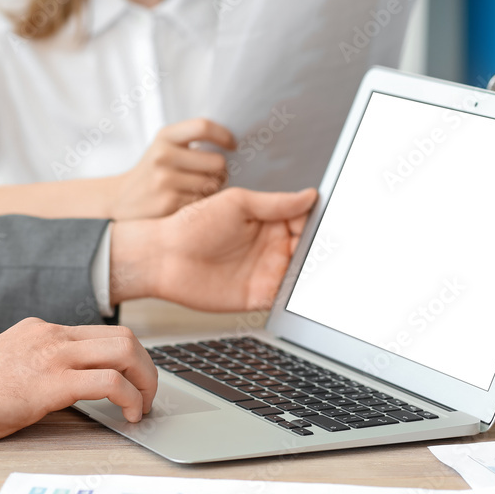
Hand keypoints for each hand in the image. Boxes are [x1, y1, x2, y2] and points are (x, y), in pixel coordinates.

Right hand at [0, 318, 156, 444]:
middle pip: (125, 338)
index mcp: (44, 330)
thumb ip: (44, 365)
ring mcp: (53, 355)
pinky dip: (130, 399)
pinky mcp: (51, 383)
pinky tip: (128, 416)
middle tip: (148, 396)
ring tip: (142, 407)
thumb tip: (77, 383)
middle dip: (147, 369)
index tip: (136, 382)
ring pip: (124, 352)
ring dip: (145, 382)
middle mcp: (52, 335)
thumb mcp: (14, 364)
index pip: (104, 333)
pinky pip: (110, 383)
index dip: (130, 359)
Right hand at [106, 118, 235, 219]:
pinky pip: (203, 202)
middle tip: (215, 175)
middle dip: (222, 170)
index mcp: (165, 136)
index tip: (233, 146)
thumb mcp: (164, 147)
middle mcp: (163, 155)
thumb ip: (191, 141)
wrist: (121, 199)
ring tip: (201, 188)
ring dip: (214, 188)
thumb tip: (231, 143)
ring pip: (213, 184)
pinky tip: (191, 201)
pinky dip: (202, 203)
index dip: (224, 135)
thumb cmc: (153, 171)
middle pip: (217, 161)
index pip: (203, 127)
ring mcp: (164, 180)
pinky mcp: (168, 203)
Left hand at [110, 187, 317, 310]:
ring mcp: (265, 272)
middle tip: (331, 248)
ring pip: (301, 274)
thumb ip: (275, 203)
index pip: (304, 220)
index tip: (329, 222)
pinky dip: (299, 295)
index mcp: (267, 221)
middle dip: (321, 249)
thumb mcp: (237, 203)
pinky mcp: (257, 296)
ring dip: (314, 272)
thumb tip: (310, 195)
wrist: (164, 257)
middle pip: (307, 248)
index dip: (317, 222)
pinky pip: (286, 297)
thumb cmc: (192, 224)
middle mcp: (269, 246)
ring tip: (324, 267)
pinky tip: (307, 289)